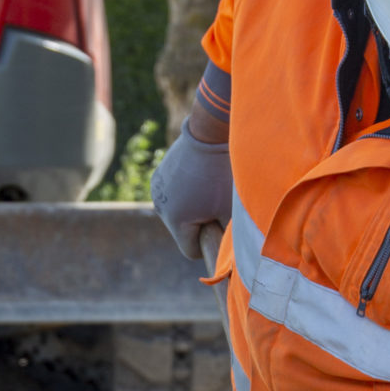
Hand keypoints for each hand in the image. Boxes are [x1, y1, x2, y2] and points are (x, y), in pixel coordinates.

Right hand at [151, 119, 232, 259]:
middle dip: (199, 225)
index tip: (219, 227)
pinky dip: (184, 193)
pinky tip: (197, 178)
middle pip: (183, 232)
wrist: (210, 134)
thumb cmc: (223, 174)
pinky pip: (173, 196)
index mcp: (176, 221)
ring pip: (178, 214)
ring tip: (206, 188)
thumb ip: (229, 237)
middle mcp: (160, 208)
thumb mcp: (232, 210)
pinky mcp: (157, 176)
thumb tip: (232, 257)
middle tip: (215, 203)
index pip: (190, 251)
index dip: (207, 243)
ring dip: (191, 209)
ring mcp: (157, 191)